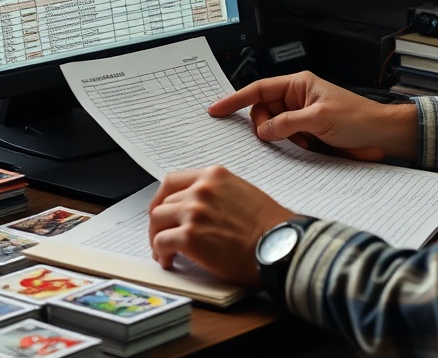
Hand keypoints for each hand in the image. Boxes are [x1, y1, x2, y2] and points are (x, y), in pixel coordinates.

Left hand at [149, 166, 293, 285]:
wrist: (280, 244)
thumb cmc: (269, 226)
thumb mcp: (242, 193)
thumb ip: (216, 194)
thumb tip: (196, 208)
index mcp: (214, 176)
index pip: (172, 181)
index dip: (161, 199)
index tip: (160, 210)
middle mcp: (201, 189)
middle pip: (163, 204)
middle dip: (162, 223)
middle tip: (164, 237)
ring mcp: (194, 212)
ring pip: (157, 221)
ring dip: (158, 238)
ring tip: (165, 252)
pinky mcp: (190, 236)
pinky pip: (161, 243)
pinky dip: (162, 254)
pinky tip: (170, 261)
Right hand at [209, 71, 417, 162]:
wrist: (381, 136)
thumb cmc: (359, 118)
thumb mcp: (320, 118)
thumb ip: (287, 123)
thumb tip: (262, 130)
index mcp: (298, 85)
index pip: (259, 89)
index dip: (235, 99)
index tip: (216, 109)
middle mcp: (297, 99)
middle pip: (263, 112)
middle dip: (267, 126)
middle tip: (284, 135)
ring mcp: (301, 118)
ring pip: (273, 129)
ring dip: (283, 139)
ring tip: (305, 142)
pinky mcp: (307, 135)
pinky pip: (286, 141)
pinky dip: (290, 147)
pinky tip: (307, 148)